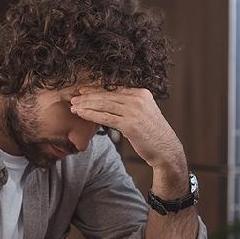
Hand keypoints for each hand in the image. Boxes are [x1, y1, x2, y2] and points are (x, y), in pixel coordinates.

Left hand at [70, 87, 184, 169]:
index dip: (96, 89)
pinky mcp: (130, 124)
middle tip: (74, 97)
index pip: (114, 88)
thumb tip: (111, 103)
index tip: (83, 90)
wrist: (166, 150)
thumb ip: (130, 105)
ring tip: (73, 106)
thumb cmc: (152, 134)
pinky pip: (105, 117)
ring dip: (86, 105)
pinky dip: (91, 114)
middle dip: (88, 96)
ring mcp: (134, 111)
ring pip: (104, 105)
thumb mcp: (144, 113)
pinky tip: (80, 113)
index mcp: (142, 93)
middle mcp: (138, 99)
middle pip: (107, 95)